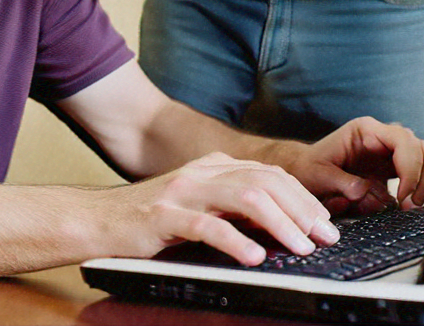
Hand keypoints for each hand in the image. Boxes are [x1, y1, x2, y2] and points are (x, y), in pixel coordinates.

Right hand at [99, 152, 339, 265]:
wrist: (96, 219)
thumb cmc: (149, 218)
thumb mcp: (198, 204)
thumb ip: (232, 206)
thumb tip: (280, 223)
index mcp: (213, 166)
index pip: (271, 174)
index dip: (303, 198)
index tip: (326, 223)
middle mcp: (202, 172)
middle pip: (265, 181)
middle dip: (301, 209)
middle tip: (325, 237)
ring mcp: (182, 191)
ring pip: (244, 197)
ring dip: (279, 223)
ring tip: (301, 247)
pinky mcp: (163, 216)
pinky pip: (206, 226)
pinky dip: (235, 241)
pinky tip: (254, 256)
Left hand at [283, 116, 423, 214]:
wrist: (306, 173)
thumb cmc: (311, 169)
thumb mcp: (319, 175)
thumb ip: (341, 182)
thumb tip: (362, 190)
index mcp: (365, 130)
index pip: (402, 140)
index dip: (409, 168)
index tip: (403, 195)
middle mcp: (382, 137)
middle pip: (420, 147)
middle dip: (422, 177)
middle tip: (411, 204)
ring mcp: (390, 151)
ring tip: (412, 206)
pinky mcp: (393, 168)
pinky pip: (420, 172)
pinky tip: (412, 204)